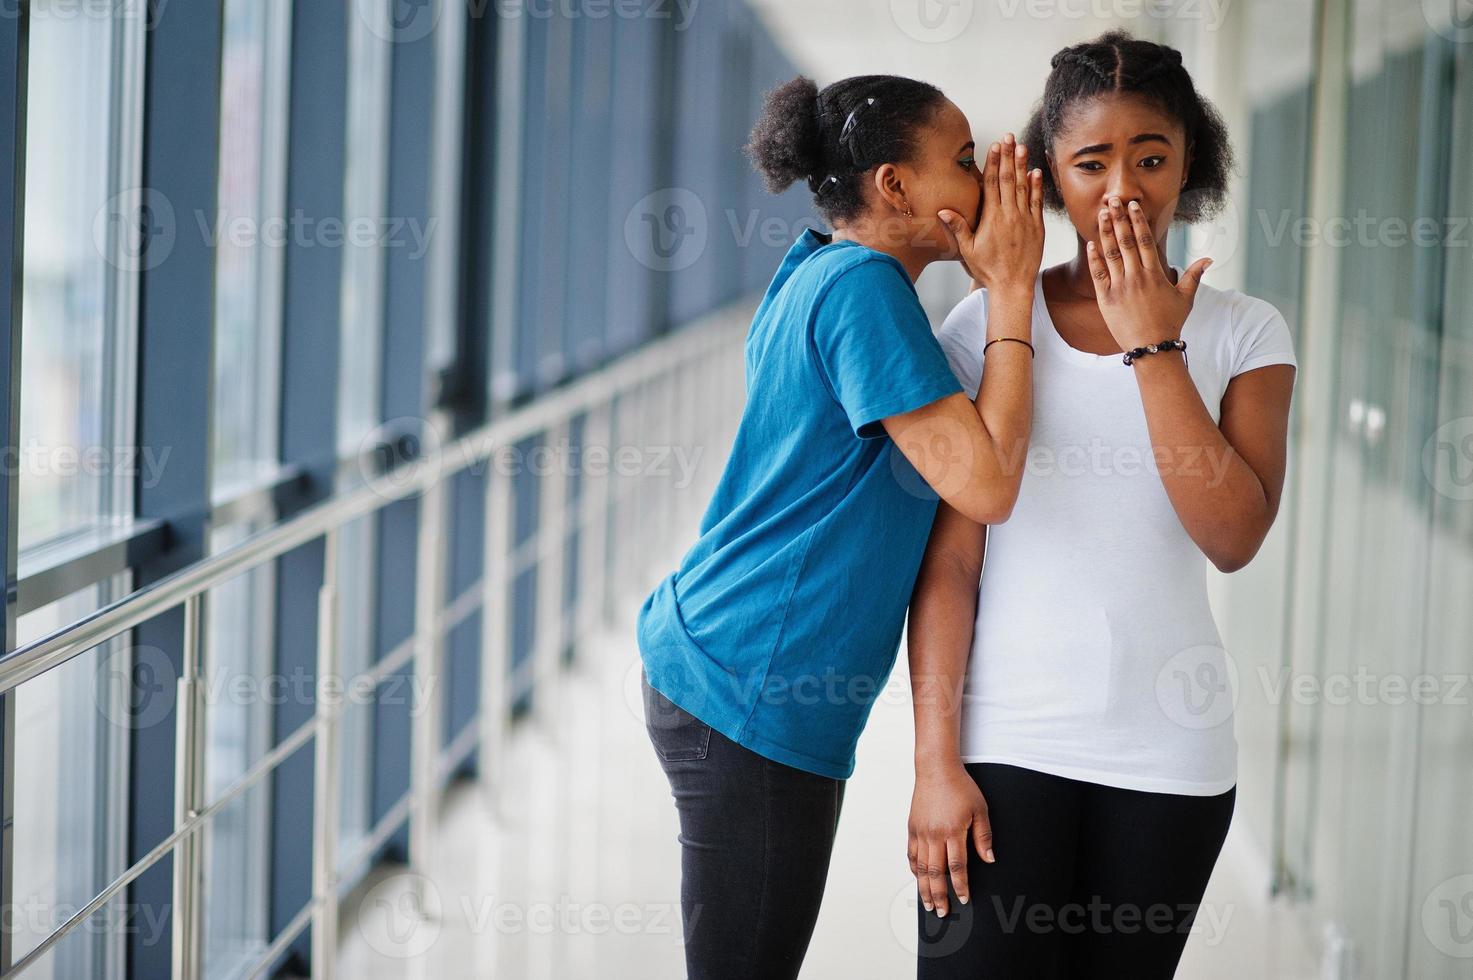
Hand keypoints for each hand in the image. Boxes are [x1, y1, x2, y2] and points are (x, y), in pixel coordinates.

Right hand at [907, 765, 994, 917]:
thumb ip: (984, 836)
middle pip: (935, 873)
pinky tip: (918, 878)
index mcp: (953, 831)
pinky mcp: (912, 827)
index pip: (957, 867)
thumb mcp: (980, 809)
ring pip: (920, 867)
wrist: (936, 769)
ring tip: (928, 904)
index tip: (963, 899)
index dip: (960, 886)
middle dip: (939, 895)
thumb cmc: (961, 787)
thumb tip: (989, 859)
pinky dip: (914, 869)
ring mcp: (921, 832)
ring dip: (924, 888)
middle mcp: (934, 835)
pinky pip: (911, 854)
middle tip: (942, 912)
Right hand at [938, 133, 1043, 295]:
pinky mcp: (1036, 227)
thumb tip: (943, 210)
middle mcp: (1009, 215)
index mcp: (991, 218)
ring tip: (1022, 147)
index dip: (993, 163)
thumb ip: (957, 227)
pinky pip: (1037, 202)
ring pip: (1023, 186)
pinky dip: (1036, 186)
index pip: (991, 184)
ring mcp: (1024, 219)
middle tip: (1009, 137)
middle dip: (1008, 156)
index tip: (994, 146)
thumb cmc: (987, 270)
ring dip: (1022, 165)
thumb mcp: (967, 250)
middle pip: (1008, 179)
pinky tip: (1036, 172)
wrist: (1012, 286)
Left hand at [1086, 196, 1210, 350]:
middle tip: (1112, 199)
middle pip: (1126, 241)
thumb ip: (1194, 275)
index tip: (1133, 205)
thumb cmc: (1170, 323)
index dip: (1138, 220)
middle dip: (1118, 218)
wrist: (1153, 347)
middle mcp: (1137, 277)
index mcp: (1155, 274)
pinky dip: (1094, 259)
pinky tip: (1090, 243)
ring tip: (1100, 214)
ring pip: (1111, 254)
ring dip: (1105, 232)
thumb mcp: (1185, 298)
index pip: (1144, 240)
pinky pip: (1098, 275)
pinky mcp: (1106, 299)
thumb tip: (1209, 259)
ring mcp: (1120, 287)